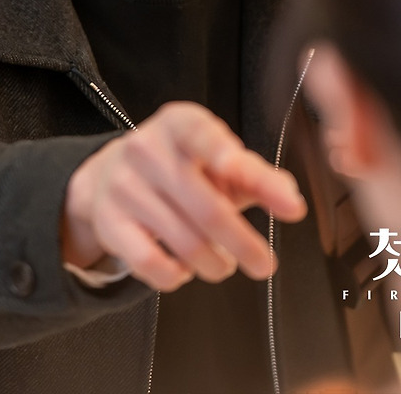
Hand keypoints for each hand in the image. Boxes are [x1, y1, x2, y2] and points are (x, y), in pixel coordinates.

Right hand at [61, 101, 307, 291]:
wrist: (110, 175)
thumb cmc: (180, 167)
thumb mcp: (217, 159)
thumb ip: (256, 176)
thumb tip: (291, 201)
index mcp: (179, 124)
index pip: (201, 133)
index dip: (221, 151)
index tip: (238, 170)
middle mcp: (147, 149)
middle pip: (207, 208)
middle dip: (244, 244)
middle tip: (264, 264)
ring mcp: (124, 186)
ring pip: (185, 243)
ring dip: (216, 264)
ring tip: (223, 264)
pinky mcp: (109, 222)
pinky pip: (151, 263)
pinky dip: (177, 276)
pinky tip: (185, 269)